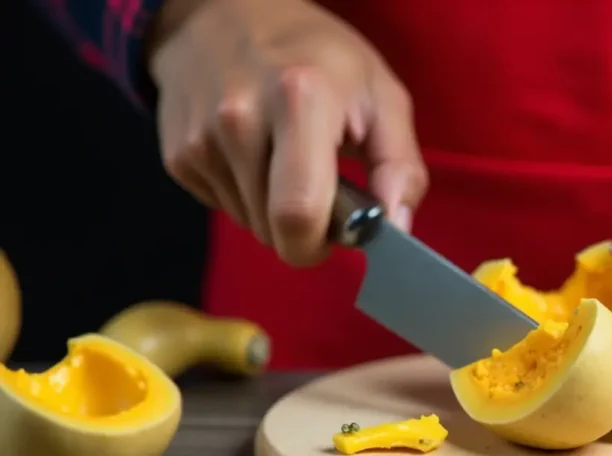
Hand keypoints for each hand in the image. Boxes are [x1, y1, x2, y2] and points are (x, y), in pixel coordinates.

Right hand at [146, 0, 426, 265]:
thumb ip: (399, 166)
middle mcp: (238, 118)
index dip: (319, 243)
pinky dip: (247, 195)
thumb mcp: (381, 95)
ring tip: (286, 158)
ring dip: (275, 210)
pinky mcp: (178, 156)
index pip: (297, 213)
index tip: (338, 232)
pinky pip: (225, 208)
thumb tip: (397, 227)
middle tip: (322, 186)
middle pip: (272, 229)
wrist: (224, 15)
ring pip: (250, 224)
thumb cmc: (319, 56)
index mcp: (298, 99)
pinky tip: (254, 153)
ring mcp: (201, 139)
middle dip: (304, 229)